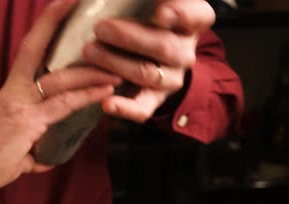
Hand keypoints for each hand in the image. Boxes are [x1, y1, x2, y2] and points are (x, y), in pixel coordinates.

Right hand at [0, 0, 119, 203]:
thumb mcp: (13, 145)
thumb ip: (32, 146)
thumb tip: (45, 156)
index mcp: (11, 90)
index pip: (29, 48)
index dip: (45, 24)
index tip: (63, 4)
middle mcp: (14, 91)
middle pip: (39, 49)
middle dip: (61, 24)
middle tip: (90, 14)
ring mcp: (20, 104)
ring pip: (60, 79)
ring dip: (91, 72)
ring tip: (116, 68)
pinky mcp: (26, 122)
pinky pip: (63, 105)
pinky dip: (86, 96)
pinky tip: (105, 91)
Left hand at [83, 0, 214, 122]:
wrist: (148, 52)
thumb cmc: (146, 16)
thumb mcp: (149, 4)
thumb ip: (141, 1)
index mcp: (192, 21)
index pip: (198, 16)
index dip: (181, 13)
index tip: (160, 12)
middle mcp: (185, 51)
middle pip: (164, 46)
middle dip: (129, 38)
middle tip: (101, 28)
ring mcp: (171, 77)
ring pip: (147, 74)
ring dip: (115, 63)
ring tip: (89, 52)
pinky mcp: (154, 98)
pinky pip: (144, 108)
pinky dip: (125, 108)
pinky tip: (108, 104)